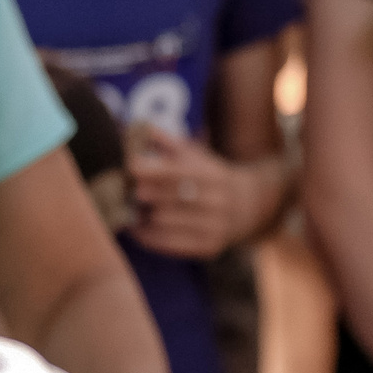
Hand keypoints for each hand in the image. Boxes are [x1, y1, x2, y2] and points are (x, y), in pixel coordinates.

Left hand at [128, 125, 272, 259]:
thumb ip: (167, 142)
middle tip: (122, 189)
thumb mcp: (196, 156)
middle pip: (165, 198)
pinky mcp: (208, 247)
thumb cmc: (210, 177)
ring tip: (127, 207)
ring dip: (140, 215)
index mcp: (212, 175)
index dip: (149, 169)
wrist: (249, 206)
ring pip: (162, 221)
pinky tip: (136, 227)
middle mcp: (216, 201)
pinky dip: (146, 235)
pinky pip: (167, 243)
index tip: (129, 166)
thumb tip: (135, 126)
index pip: (175, 172)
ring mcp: (214, 226)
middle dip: (141, 193)